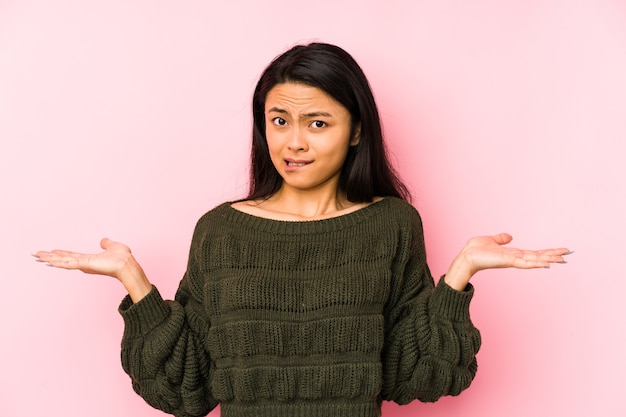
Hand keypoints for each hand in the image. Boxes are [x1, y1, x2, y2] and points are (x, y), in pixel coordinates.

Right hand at [34, 238, 151, 301]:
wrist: (127, 264)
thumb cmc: (122, 258)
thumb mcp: (112, 246)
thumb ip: (106, 244)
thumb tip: (103, 241)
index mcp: (88, 259)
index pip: (71, 256)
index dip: (60, 254)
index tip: (50, 252)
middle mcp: (84, 263)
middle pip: (63, 259)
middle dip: (50, 257)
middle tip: (36, 255)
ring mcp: (83, 264)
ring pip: (62, 261)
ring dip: (50, 259)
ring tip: (38, 256)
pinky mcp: (85, 265)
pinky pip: (69, 263)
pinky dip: (58, 261)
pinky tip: (49, 260)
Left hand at [444, 233, 570, 290]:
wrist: (466, 256)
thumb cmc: (475, 250)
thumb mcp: (491, 240)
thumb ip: (501, 239)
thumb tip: (509, 236)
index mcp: (513, 254)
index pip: (533, 252)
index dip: (546, 251)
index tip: (560, 250)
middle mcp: (515, 258)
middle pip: (538, 256)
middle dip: (553, 255)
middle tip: (568, 254)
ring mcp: (513, 261)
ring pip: (535, 260)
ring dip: (549, 259)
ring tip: (563, 259)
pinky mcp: (508, 261)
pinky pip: (525, 262)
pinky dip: (537, 263)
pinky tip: (547, 263)